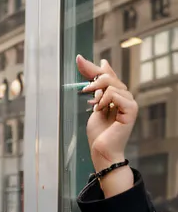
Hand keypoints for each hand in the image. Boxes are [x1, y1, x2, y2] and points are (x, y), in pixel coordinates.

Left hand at [77, 55, 138, 171]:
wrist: (102, 151)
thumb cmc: (99, 134)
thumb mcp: (94, 106)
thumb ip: (97, 88)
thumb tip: (101, 65)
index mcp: (117, 96)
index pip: (108, 75)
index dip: (94, 67)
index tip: (79, 60)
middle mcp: (125, 96)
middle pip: (109, 76)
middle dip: (94, 79)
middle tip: (86, 90)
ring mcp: (129, 102)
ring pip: (111, 84)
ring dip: (98, 94)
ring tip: (95, 107)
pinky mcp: (131, 109)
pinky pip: (115, 94)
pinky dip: (104, 100)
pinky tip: (100, 109)